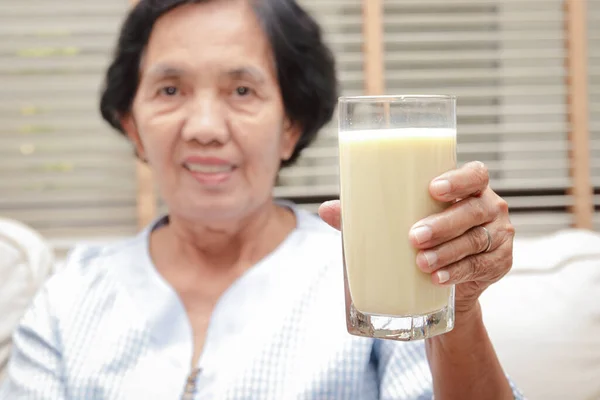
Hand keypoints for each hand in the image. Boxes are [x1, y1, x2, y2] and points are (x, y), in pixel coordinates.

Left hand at [319, 161, 514, 315]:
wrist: (450, 278)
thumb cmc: (423, 234)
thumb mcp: (400, 220)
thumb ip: (368, 213)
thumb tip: (325, 210)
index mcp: (468, 188)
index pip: (475, 174)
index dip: (458, 179)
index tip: (433, 189)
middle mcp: (489, 207)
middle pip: (474, 210)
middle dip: (444, 223)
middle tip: (414, 237)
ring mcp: (499, 235)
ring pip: (476, 240)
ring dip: (448, 251)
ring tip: (421, 262)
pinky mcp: (500, 262)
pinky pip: (481, 266)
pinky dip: (457, 272)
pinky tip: (438, 278)